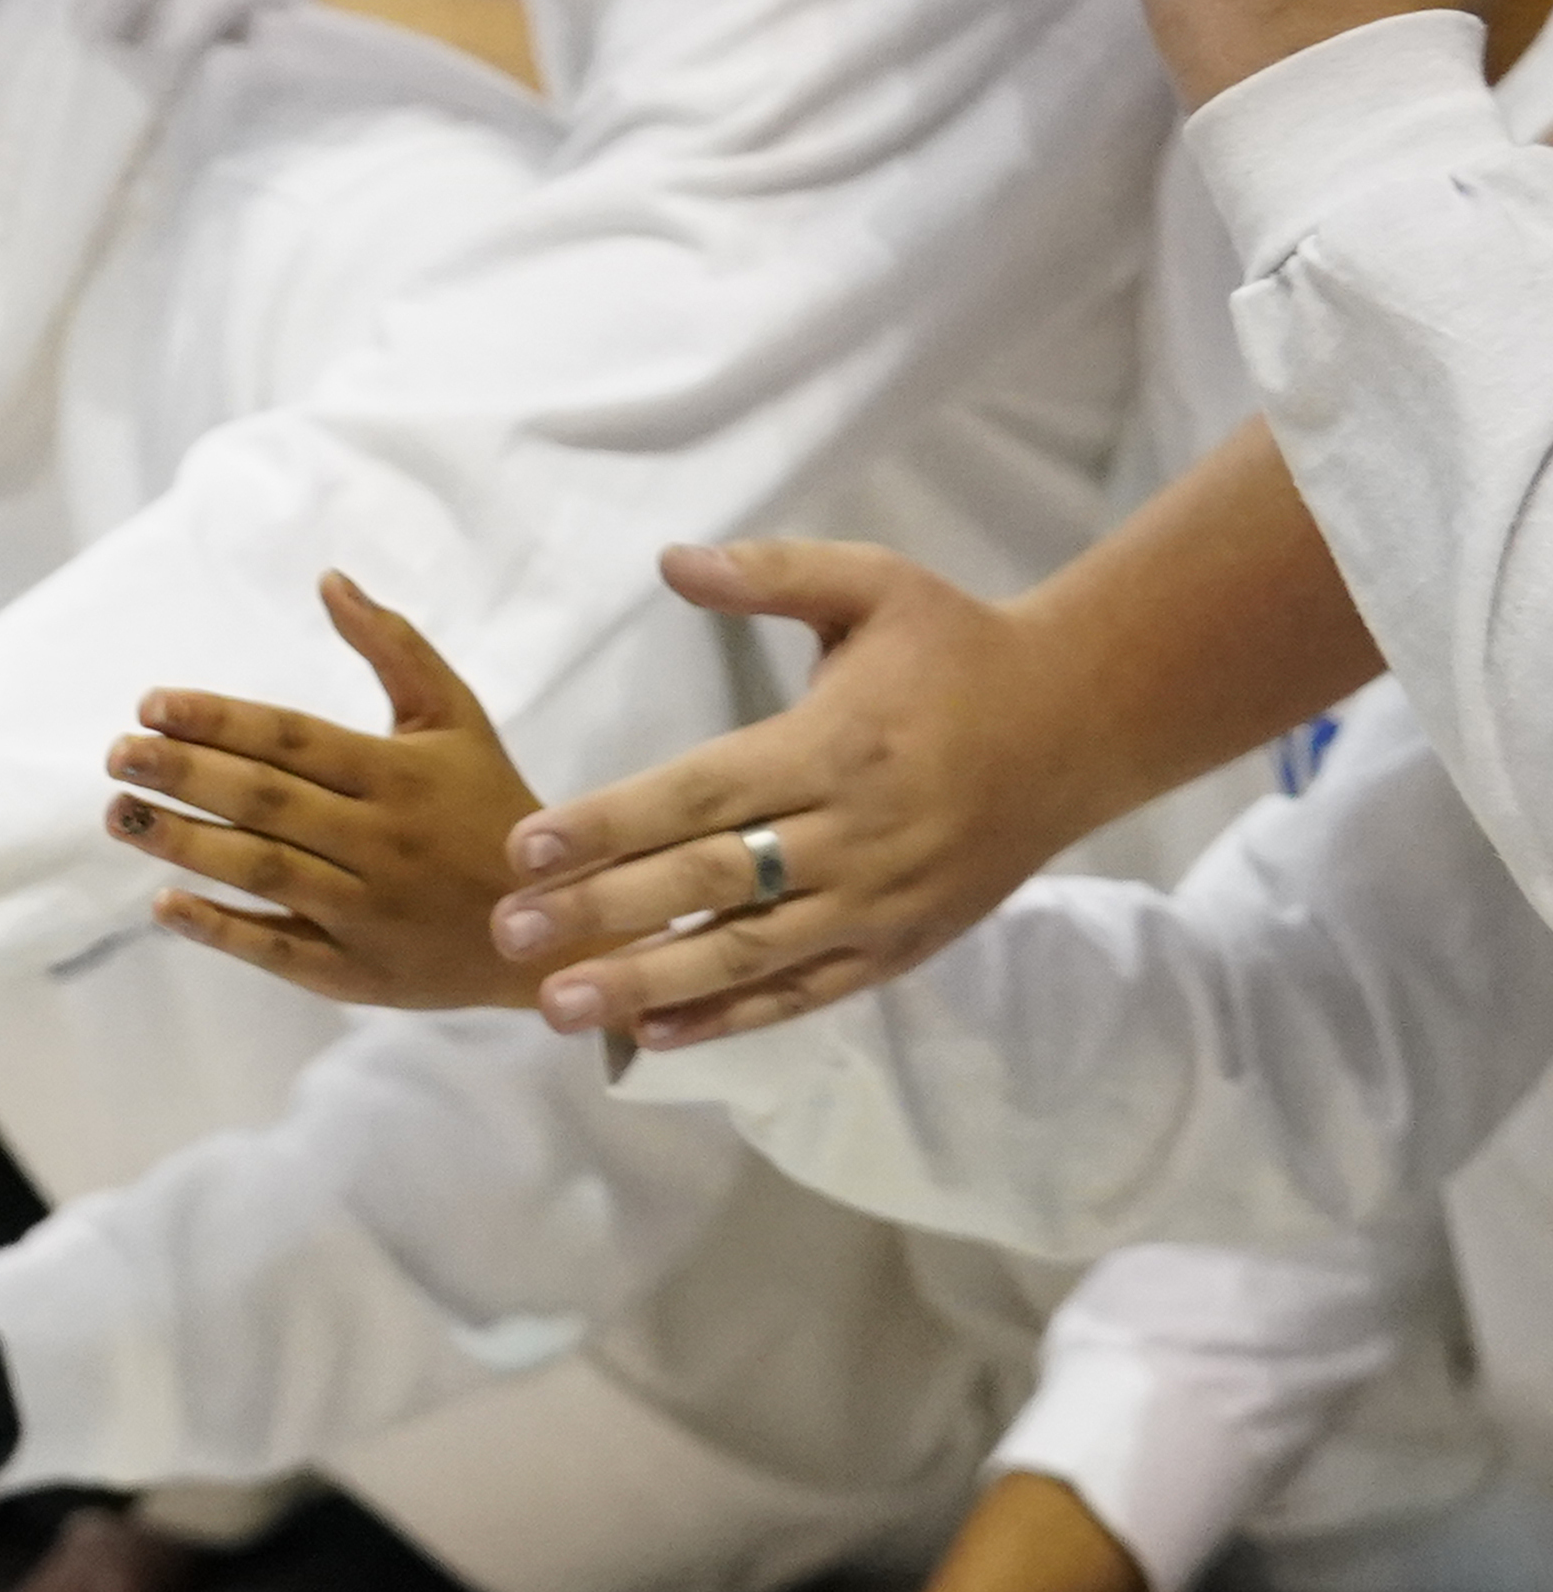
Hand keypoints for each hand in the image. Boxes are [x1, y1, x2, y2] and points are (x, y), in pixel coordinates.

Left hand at [108, 573, 544, 1011]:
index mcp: (401, 775)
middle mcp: (384, 842)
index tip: (150, 704)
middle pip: (268, 802)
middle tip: (118, 754)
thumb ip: (395, 647)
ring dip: (185, 843)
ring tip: (120, 814)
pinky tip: (163, 904)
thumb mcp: (458, 719)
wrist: (554, 927)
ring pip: (265, 872)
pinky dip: (221, 928)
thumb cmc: (488, 806)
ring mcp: (369, 912)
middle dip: (185, 775)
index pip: (294, 739)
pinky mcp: (358, 974)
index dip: (220, 720)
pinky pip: (279, 950)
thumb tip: (329, 579)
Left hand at [481, 541, 1059, 1050]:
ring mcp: (881, 900)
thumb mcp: (876, 584)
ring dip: (649, 982)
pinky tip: (653, 1033)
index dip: (609, 823)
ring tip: (556, 1003)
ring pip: (751, 953)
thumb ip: (772, 573)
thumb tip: (670, 558)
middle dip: (603, 911)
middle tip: (507, 933)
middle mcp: (855, 833)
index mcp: (834, 745)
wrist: (1084, 722)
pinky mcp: (902, 945)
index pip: (701, 793)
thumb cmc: (959, 648)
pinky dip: (731, 1018)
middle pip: (711, 880)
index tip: (524, 848)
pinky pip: (807, 992)